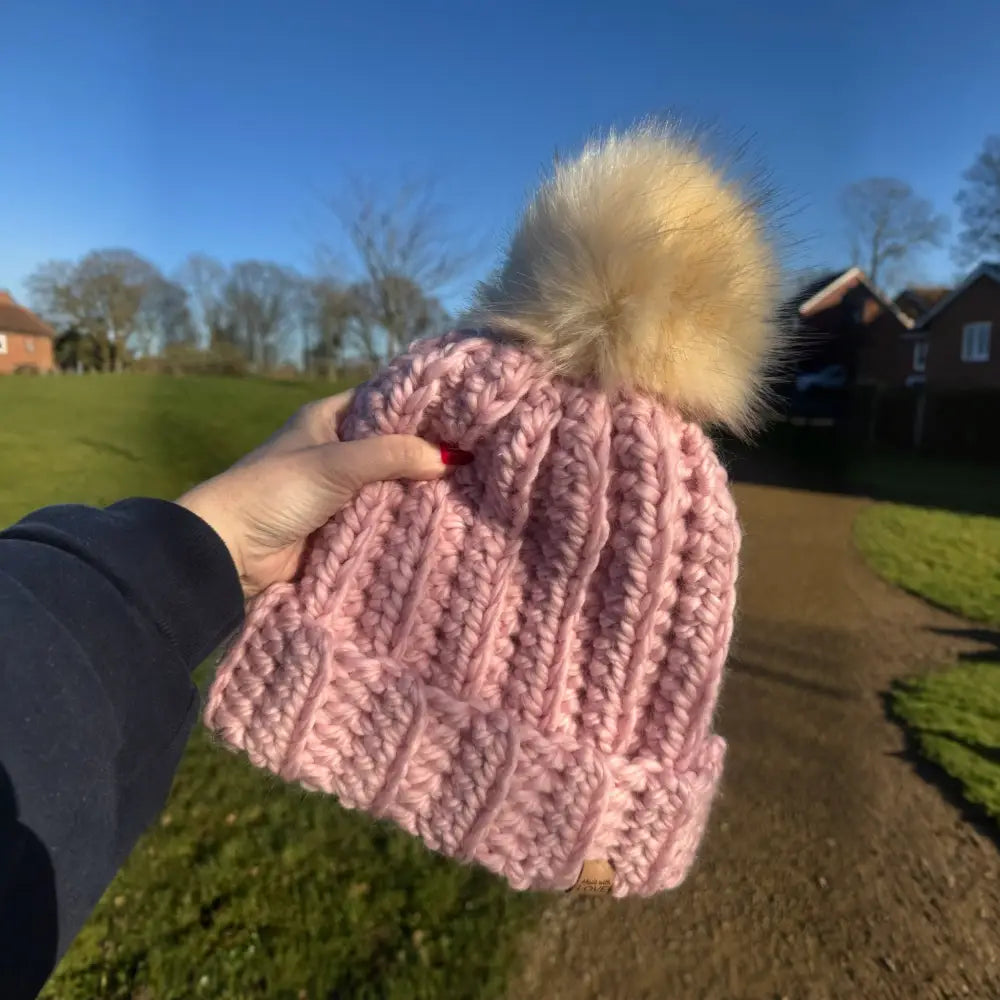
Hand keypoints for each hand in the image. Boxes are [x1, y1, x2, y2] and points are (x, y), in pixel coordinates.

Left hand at [178, 391, 469, 596]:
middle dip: (428, 453)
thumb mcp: (336, 462)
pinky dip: (404, 521)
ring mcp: (339, 491)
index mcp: (328, 419)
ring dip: (419, 491)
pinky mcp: (341, 527)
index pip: (385, 401)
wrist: (229, 551)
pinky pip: (382, 519)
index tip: (466, 411)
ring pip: (391, 485)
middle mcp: (336, 450)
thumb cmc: (276, 490)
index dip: (422, 405)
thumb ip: (393, 454)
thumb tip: (452, 457)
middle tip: (480, 455)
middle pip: (393, 446)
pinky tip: (442, 521)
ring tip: (472, 489)